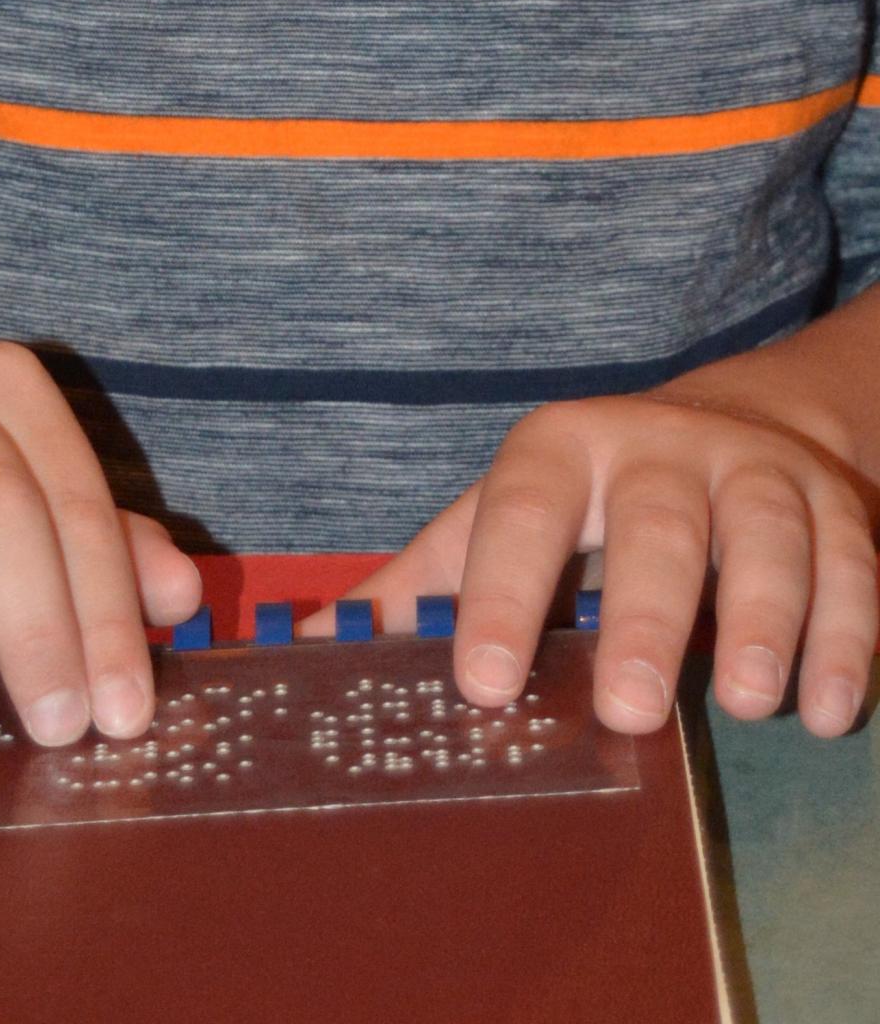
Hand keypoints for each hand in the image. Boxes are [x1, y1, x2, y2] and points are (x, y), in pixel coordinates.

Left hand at [311, 393, 877, 737]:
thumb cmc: (579, 497)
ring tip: (743, 701)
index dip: (502, 594)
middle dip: (641, 615)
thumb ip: (419, 583)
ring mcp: (748, 470)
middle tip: (625, 712)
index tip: (484, 684)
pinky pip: (850, 565)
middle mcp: (653, 450)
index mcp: (554, 453)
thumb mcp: (493, 522)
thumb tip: (311, 647)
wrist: (716, 425)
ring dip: (760, 618)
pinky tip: (826, 709)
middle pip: (651, 525)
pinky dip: (844, 635)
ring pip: (765, 535)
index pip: (521, 516)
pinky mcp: (830, 502)